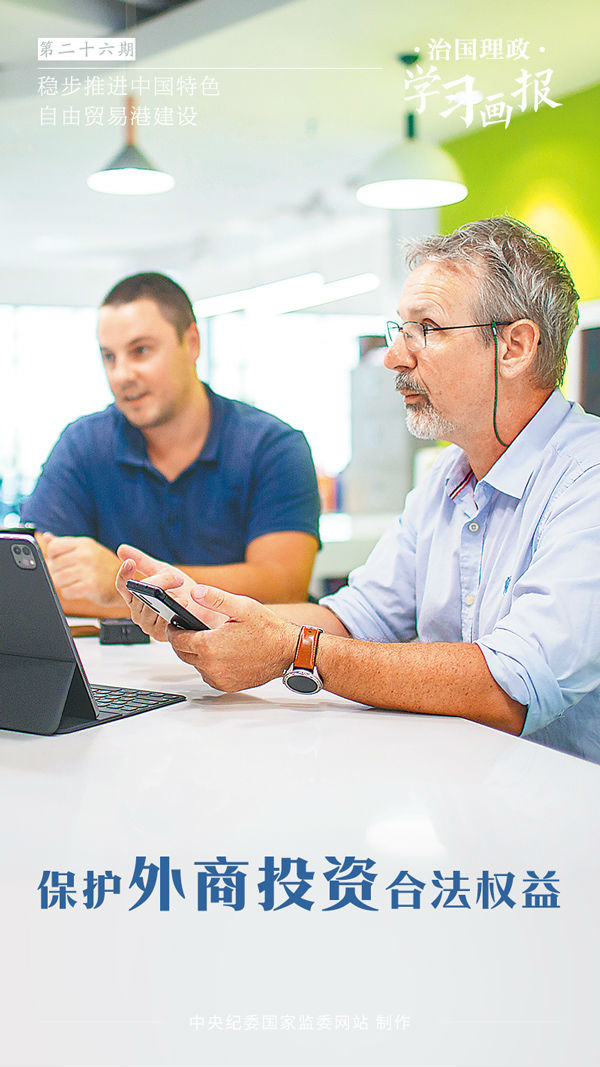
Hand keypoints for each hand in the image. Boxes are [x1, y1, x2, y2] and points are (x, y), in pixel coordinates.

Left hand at [39, 533, 120, 605]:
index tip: (60, 561)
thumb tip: (46, 537)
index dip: (53, 557)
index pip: (53, 547)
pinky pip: (66, 592)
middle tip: (70, 574)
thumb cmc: (104, 566)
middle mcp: (86, 555)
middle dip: (58, 572)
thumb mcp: (86, 549)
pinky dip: (70, 593)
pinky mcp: (90, 587)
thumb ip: (64, 544)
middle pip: (53, 565)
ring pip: (58, 579)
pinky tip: (80, 589)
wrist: (127, 582)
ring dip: (64, 584)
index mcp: (84, 543)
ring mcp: (88, 570)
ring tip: (76, 581)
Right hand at [115, 543, 197, 641]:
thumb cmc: (184, 593)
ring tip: (180, 590)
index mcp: (137, 597)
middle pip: (139, 594)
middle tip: (176, 578)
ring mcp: (148, 624)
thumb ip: (143, 562)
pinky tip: (183, 603)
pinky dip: (171, 610)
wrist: (205, 610)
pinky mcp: (160, 635)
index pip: (123, 586)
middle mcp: (139, 612)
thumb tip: (122, 549)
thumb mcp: (163, 571)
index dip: (124, 575)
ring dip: (166, 595)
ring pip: (148, 607)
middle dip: (159, 582)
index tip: (130, 563)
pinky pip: (160, 621)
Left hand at [167, 584, 298, 691]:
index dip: (174, 630)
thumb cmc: (268, 630)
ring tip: (209, 640)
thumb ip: (215, 598)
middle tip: (190, 630)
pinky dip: (209, 666)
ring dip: (197, 654)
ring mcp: (219, 678)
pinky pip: (209, 675)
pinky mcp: (227, 685)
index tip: (175, 623)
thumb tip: (196, 591)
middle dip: (183, 642)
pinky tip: (220, 654)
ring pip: (196, 665)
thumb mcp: (242, 607)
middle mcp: (211, 666)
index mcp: (210, 645)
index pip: (177, 640)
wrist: (288, 651)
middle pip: (183, 654)